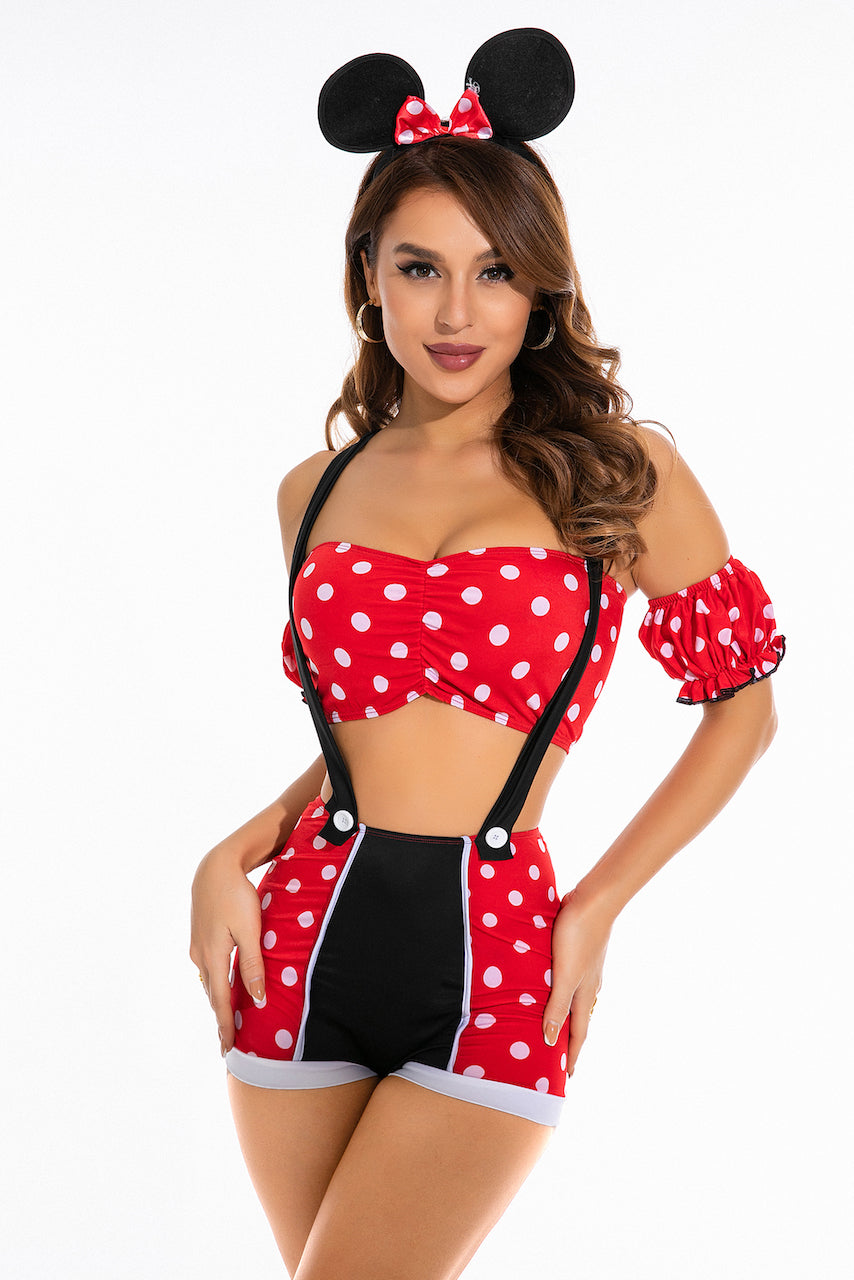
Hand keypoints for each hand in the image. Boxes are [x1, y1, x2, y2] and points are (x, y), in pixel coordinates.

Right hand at [189, 846, 266, 1055]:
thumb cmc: (236, 896)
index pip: (221, 1002)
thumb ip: (252, 965)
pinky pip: (208, 969)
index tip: (228, 1049)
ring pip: (209, 982)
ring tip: (226, 1021)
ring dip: (217, 1002)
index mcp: (214, 957)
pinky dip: (216, 984)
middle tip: (227, 1044)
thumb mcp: (250, 930)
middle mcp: (201, 956)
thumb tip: (257, 998)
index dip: (225, 1026)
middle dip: (220, 1020)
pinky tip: (223, 986)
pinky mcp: (199, 937)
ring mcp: (197, 947)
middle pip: (212, 996)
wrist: (214, 867)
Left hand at [542, 887, 613, 1075]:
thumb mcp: (565, 975)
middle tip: (559, 1059)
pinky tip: (554, 987)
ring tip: (554, 1027)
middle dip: (569, 1040)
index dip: (571, 1055)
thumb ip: (557, 1006)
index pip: (577, 1034)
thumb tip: (551, 1042)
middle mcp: (588, 986)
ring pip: (574, 1000)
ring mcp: (586, 969)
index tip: (567, 1078)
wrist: (593, 900)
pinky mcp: (579, 953)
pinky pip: (570, 982)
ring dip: (565, 1016)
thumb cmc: (577, 937)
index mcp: (584, 995)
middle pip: (577, 1020)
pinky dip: (562, 994)